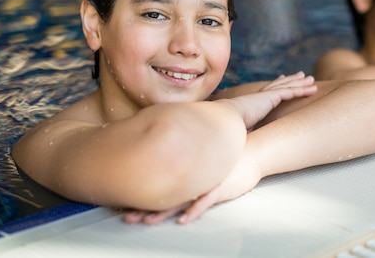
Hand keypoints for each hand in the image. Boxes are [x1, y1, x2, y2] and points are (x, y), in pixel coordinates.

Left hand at [122, 154, 261, 224]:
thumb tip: (168, 172)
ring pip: (179, 201)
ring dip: (163, 212)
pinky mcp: (218, 189)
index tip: (123, 204)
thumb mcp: (203, 164)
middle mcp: (191, 179)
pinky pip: (204, 202)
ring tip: (147, 221)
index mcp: (185, 175)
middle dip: (144, 208)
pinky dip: (193, 211)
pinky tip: (183, 220)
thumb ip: (187, 168)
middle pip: (164, 196)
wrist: (250, 153)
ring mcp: (204, 184)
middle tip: (127, 217)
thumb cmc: (227, 161)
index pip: (159, 187)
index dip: (141, 197)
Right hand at [227, 71, 316, 128]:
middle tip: (302, 75)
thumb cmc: (230, 128)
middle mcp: (261, 96)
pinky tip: (311, 90)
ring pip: (288, 87)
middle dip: (292, 79)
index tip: (283, 78)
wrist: (225, 120)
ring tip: (312, 80)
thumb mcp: (242, 130)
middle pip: (280, 84)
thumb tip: (248, 142)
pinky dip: (301, 91)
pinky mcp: (270, 97)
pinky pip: (290, 92)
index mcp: (254, 102)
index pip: (268, 91)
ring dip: (301, 83)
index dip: (277, 84)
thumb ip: (248, 131)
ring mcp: (266, 96)